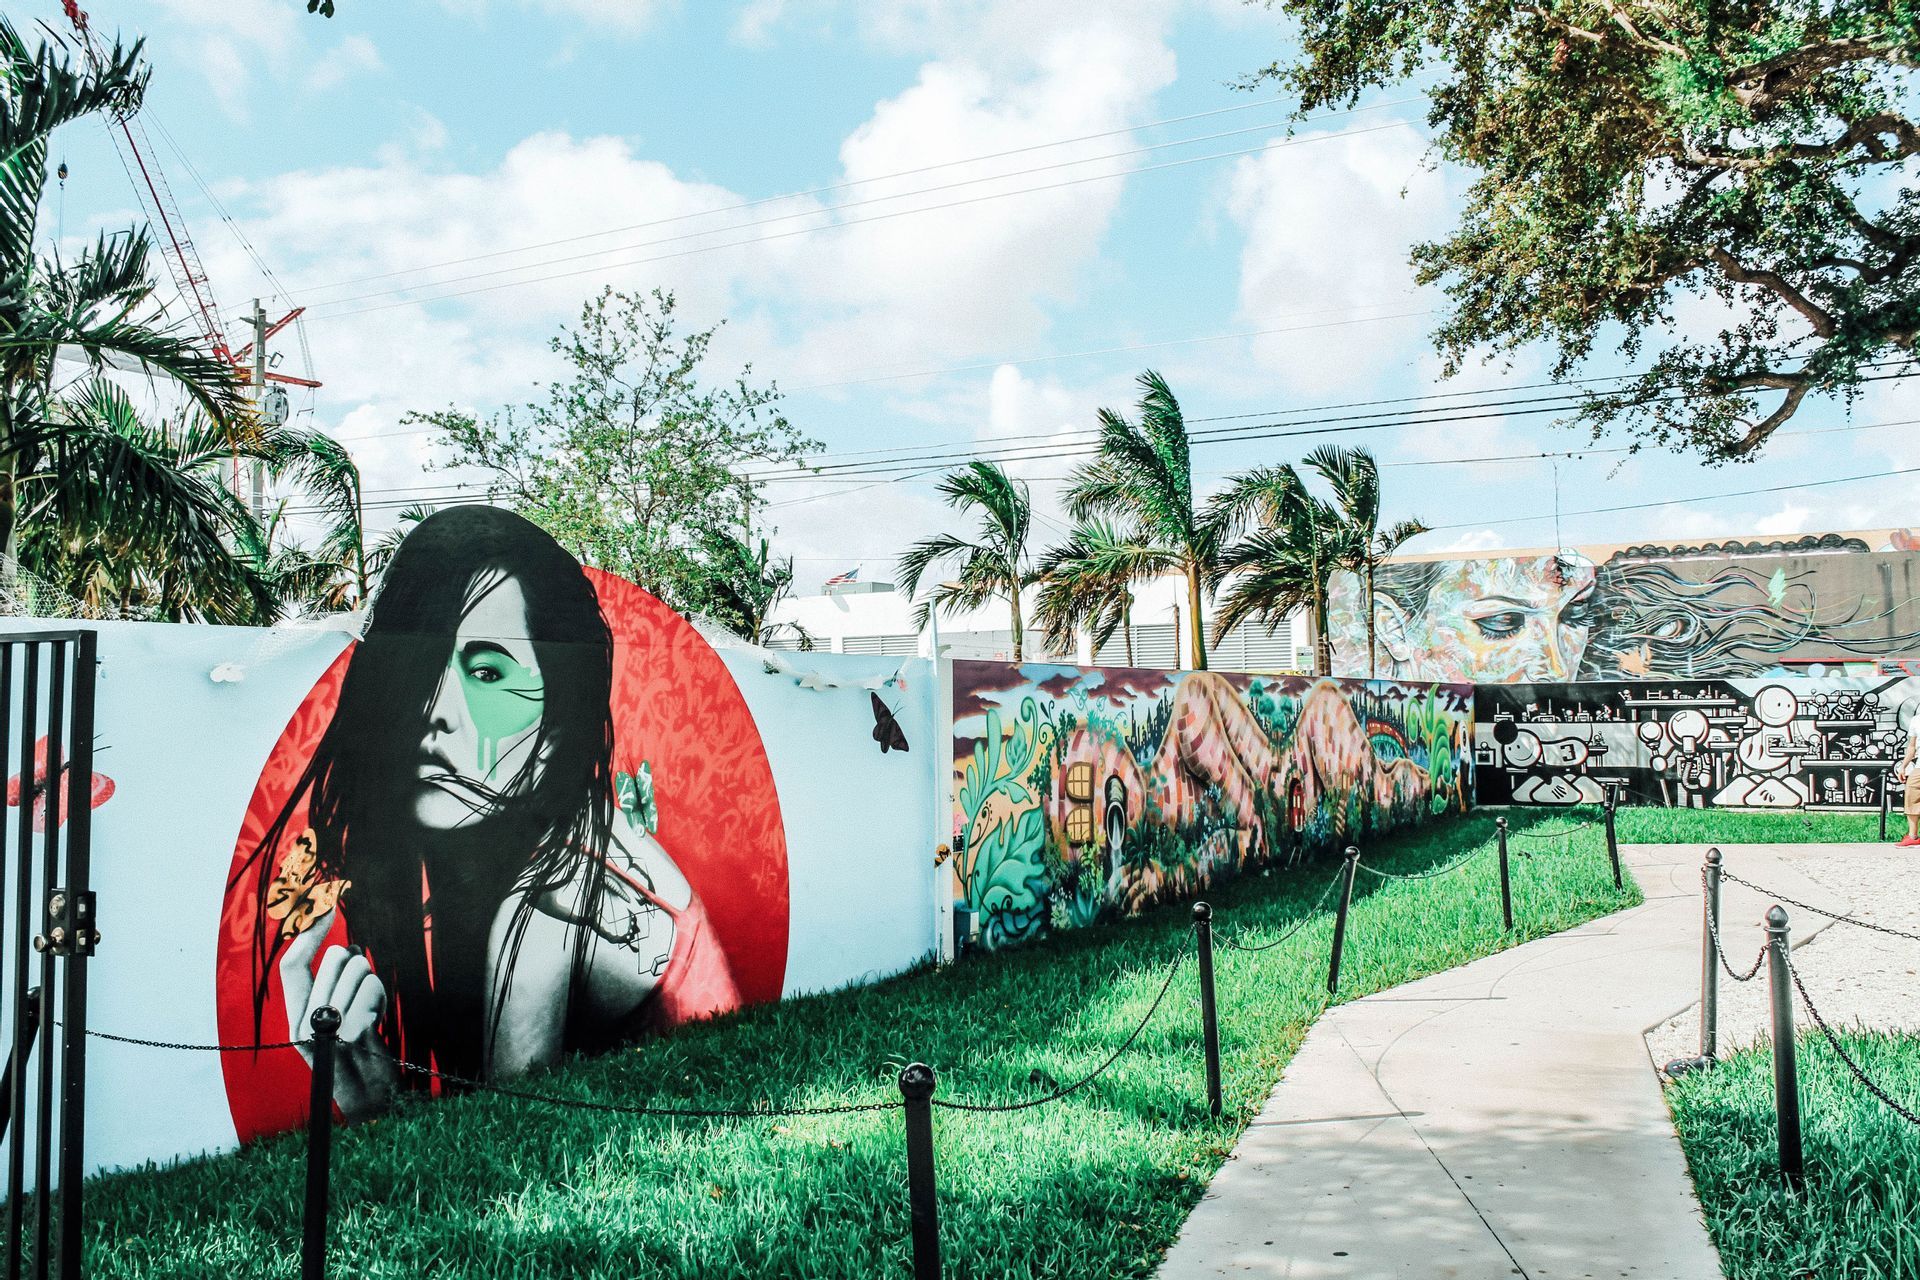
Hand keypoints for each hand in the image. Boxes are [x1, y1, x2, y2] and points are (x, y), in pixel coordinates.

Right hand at [278, 909, 399, 1123]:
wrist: (371, 1103)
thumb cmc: (358, 1058)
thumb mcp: (336, 1024)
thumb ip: (330, 991)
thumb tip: (344, 949)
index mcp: (294, 1018)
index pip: (292, 966)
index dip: (309, 933)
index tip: (325, 908)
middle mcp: (303, 1024)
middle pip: (333, 960)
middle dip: (357, 965)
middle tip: (363, 992)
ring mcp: (326, 1030)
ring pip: (357, 971)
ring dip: (372, 985)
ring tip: (370, 1012)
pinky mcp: (351, 1034)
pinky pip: (372, 990)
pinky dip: (380, 1000)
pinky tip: (378, 1023)